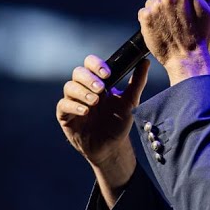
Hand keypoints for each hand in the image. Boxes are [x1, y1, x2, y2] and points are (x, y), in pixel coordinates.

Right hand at [56, 54, 149, 170]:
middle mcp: (83, 88)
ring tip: (95, 101)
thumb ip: (137, 82)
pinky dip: (74, 106)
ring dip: (82, 92)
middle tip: (101, 89)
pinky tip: (85, 111)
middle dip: (89, 78)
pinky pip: (63, 105)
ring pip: (69, 87)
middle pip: (78, 72)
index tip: (107, 73)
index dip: (96, 65)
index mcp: (98, 82)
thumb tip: (145, 62)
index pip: (90, 64)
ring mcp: (73, 101)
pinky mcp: (65, 115)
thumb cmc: (119, 123)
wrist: (111, 147)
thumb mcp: (131, 102)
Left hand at [138, 0, 209, 83]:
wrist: (187, 57)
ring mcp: (155, 6)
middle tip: (175, 18)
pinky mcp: (145, 17)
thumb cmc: (201, 34)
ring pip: (152, 2)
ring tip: (168, 25)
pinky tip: (159, 29)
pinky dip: (149, 20)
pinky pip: (144, 12)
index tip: (181, 7)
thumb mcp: (209, 7)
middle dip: (167, 3)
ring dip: (157, 11)